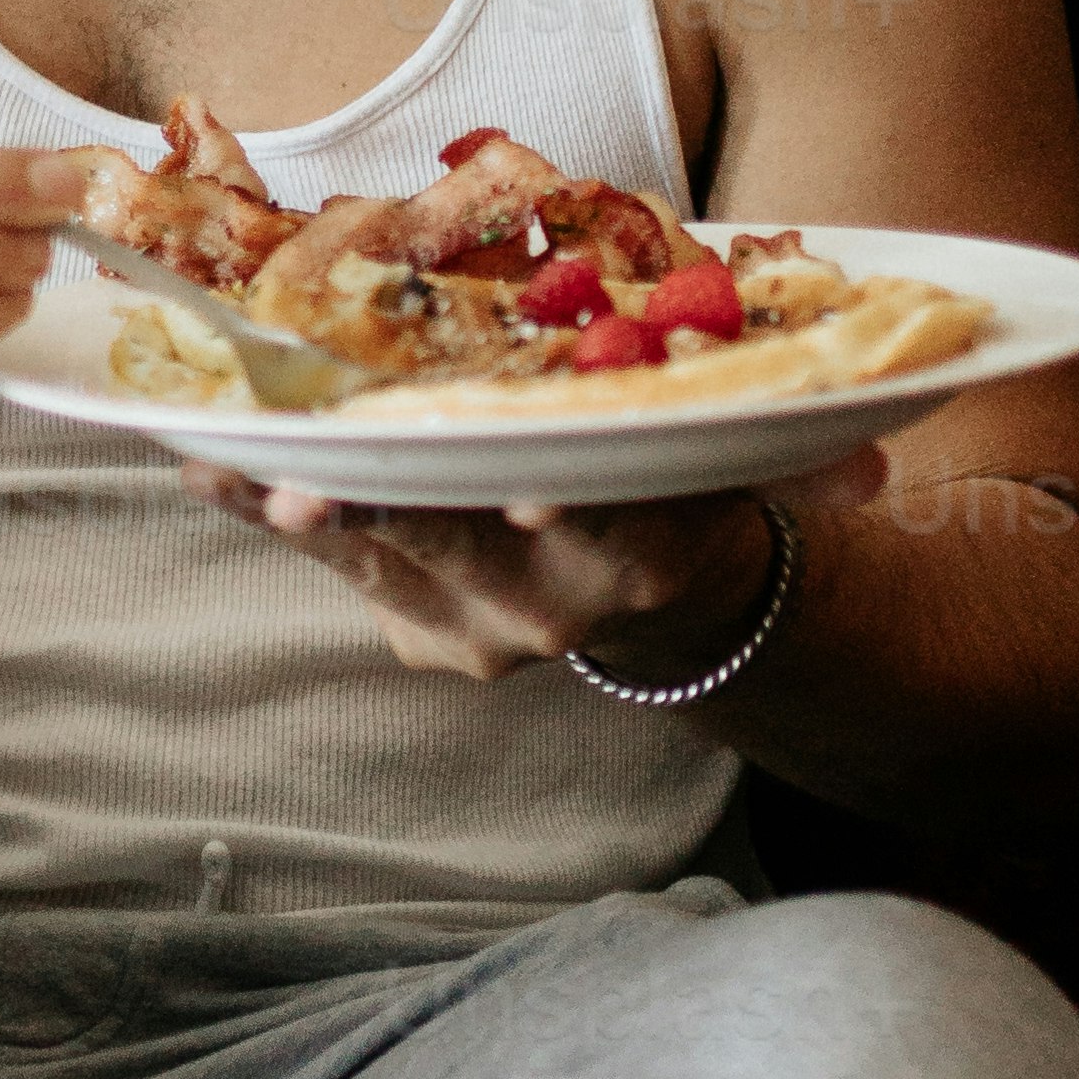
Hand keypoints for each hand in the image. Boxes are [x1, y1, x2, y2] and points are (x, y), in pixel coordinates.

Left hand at [171, 447, 883, 686]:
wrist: (669, 602)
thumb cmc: (695, 485)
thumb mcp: (756, 471)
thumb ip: (813, 463)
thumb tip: (873, 460)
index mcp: (642, 558)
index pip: (593, 524)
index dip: (555, 507)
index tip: (520, 496)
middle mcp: (551, 607)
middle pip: (457, 539)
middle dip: (384, 505)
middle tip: (314, 471)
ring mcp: (472, 625)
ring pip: (376, 552)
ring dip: (295, 500)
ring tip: (227, 451)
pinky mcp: (413, 627)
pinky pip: (330, 562)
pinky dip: (264, 507)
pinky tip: (206, 462)